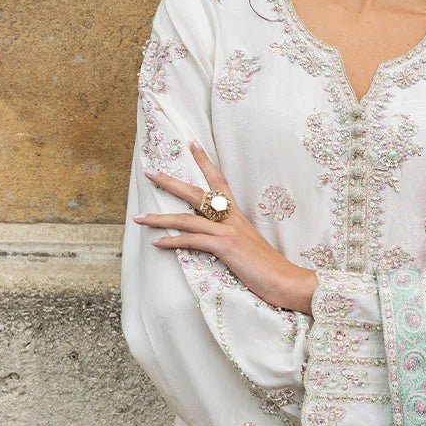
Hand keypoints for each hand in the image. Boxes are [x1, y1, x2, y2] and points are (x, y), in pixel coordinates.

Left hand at [131, 140, 315, 312]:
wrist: (287, 280)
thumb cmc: (269, 268)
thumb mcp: (249, 247)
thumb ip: (233, 238)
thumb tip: (217, 239)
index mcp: (238, 216)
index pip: (220, 182)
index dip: (205, 162)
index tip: (192, 144)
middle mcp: (232, 219)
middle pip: (197, 193)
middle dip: (171, 183)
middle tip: (150, 173)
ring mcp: (229, 232)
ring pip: (188, 218)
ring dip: (160, 218)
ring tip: (139, 217)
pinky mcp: (226, 247)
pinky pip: (193, 240)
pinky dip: (172, 241)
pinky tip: (157, 243)